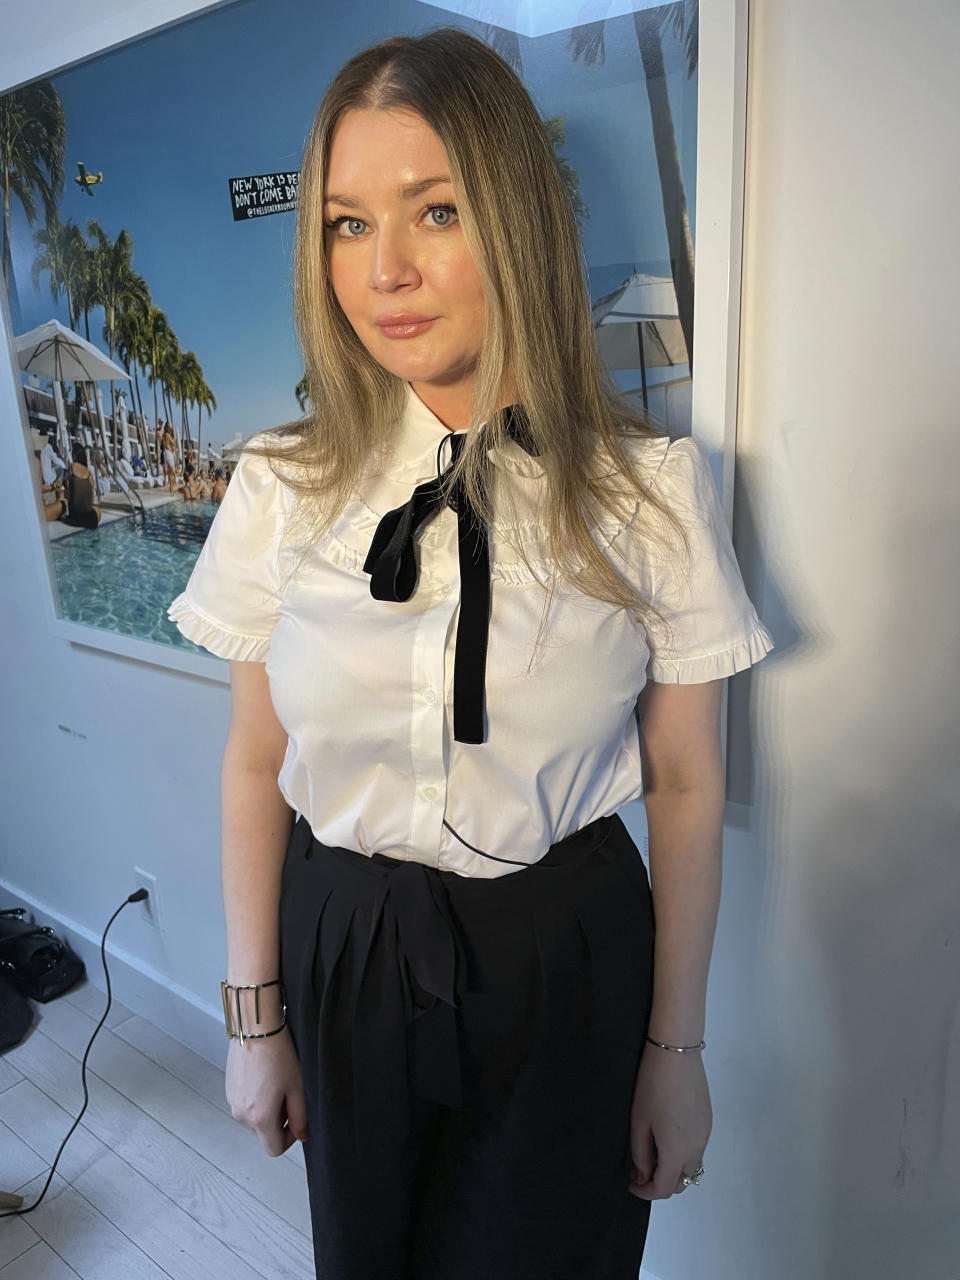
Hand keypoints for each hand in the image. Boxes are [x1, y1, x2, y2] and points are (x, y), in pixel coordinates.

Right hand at [225, 1024, 309, 1156]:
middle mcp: (241, 1115)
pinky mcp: (229, 1090)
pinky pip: (245, 1104)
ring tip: (276, 1083)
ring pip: (254, 1119)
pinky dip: (256, 1098)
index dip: (289, 1140)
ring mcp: (232, 1102)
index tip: (296, 1121)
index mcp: (260, 1118)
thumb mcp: (297, 1088)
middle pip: (264, 1133)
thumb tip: (302, 1135)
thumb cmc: (278, 1054)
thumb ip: (301, 1118)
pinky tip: (264, 1077)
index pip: (274, 1149)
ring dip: (267, 1109)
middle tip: (288, 1095)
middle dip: (279, 1121)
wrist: (256, 1029)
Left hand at [627, 1044, 711, 1200]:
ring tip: (652, 1152)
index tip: (631, 1183)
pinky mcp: (708, 1120)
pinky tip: (666, 1136)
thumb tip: (644, 1174)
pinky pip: (697, 1148)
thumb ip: (641, 1154)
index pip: (663, 1188)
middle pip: (682, 1182)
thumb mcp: (639, 1122)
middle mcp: (697, 1147)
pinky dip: (682, 1153)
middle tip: (640, 1170)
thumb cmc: (653, 1085)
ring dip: (673, 1168)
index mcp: (678, 1152)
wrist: (676, 1052)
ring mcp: (706, 1133)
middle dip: (661, 1183)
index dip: (645, 1191)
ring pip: (692, 1166)